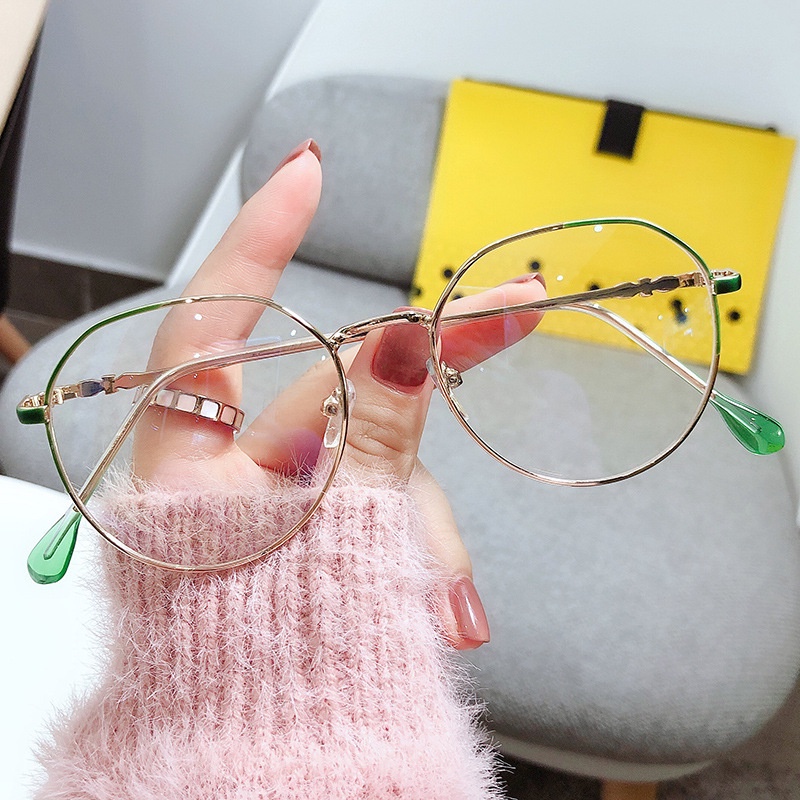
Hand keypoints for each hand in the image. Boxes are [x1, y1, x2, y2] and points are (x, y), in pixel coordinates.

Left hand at [132, 139, 545, 649]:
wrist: (269, 752)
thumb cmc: (264, 654)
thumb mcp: (321, 535)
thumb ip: (367, 432)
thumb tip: (402, 333)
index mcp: (194, 456)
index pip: (215, 316)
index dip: (259, 241)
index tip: (309, 171)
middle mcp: (236, 466)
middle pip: (337, 384)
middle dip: (424, 358)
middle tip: (511, 309)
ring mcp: (288, 501)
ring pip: (376, 465)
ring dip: (423, 525)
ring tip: (454, 612)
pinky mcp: (327, 533)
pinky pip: (381, 515)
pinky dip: (417, 553)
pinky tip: (452, 616)